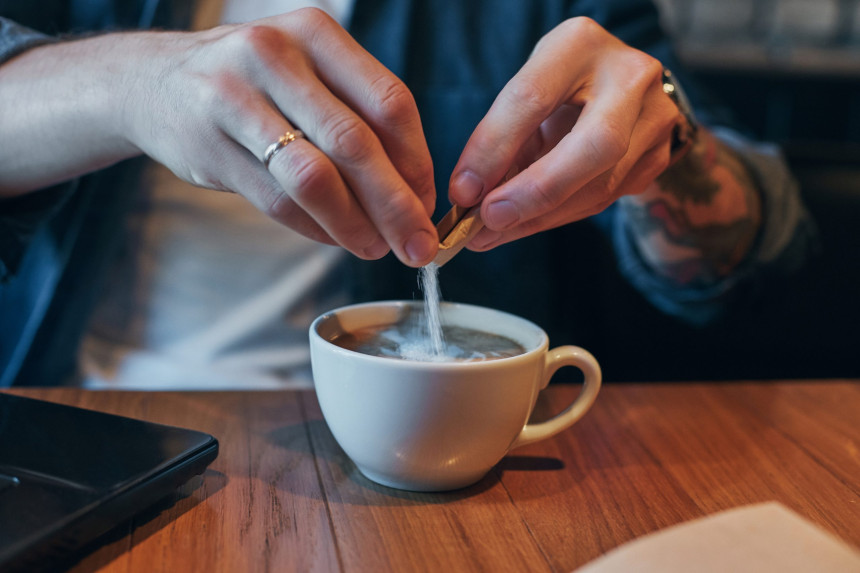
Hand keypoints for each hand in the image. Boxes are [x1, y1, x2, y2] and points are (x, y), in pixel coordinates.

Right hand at [123, 9, 438, 265]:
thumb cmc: (255, 84)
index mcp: (316, 35)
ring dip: (354, 224)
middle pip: (355, 143)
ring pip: (314, 177)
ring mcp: (234, 98)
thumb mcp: (308, 74)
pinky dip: (315, 228)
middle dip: (396, 205)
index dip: (417, 162)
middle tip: (419, 245)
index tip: (428, 204)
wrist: (154, 81)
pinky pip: (277, 200)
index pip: (390, 102)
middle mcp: (275, 56)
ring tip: (376, 249)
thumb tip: (414, 194)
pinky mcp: (207, 145)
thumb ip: (358, 118)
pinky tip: (334, 238)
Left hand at [448, 17, 679, 249]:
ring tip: (492, 233)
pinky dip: (557, 216)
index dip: (494, 149)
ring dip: (540, 216)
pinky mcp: (660, 155)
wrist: (623, 87)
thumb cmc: (562, 85)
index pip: (533, 99)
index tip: (463, 191)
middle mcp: (631, 77)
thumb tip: (469, 196)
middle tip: (489, 221)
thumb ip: (502, 135)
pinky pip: (604, 200)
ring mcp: (655, 118)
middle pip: (596, 145)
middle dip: (536, 191)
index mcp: (581, 45)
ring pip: (601, 184)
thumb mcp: (528, 90)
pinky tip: (524, 224)